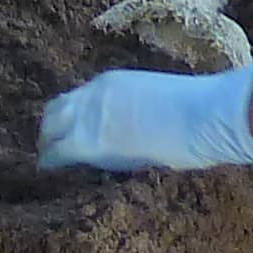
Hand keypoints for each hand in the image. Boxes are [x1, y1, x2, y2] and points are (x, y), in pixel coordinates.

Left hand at [37, 63, 252, 173]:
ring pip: (51, 128)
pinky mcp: (91, 141)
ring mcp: (90, 116)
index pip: (78, 98)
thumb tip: (141, 136)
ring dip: (48, 143)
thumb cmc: (198, 112)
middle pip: (56, 110)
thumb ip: (138, 115)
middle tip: (49, 146)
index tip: (69, 129)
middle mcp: (94, 94)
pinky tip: (47, 170)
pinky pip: (60, 151)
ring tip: (46, 160)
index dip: (70, 115)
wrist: (205, 114)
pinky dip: (51, 160)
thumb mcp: (158, 104)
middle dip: (51, 127)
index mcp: (112, 83)